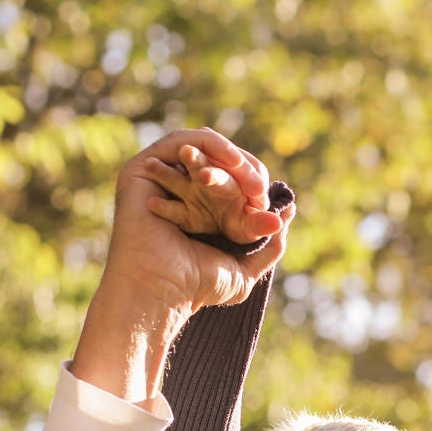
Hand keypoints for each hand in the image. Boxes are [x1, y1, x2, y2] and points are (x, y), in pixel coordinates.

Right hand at [71, 130, 292, 401]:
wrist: (161, 289)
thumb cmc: (197, 285)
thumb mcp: (245, 270)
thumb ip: (269, 247)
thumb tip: (287, 212)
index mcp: (203, 213)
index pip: (238, 185)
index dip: (258, 188)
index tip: (274, 204)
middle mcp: (182, 193)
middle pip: (222, 167)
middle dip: (247, 175)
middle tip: (259, 191)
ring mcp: (163, 179)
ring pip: (203, 150)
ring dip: (228, 157)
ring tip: (245, 175)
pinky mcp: (144, 168)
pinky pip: (181, 141)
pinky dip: (210, 145)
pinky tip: (231, 161)